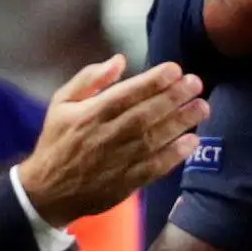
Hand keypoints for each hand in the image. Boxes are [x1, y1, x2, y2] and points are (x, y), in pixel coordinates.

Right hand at [12, 59, 204, 222]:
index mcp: (90, 113)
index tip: (175, 69)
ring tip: (202, 107)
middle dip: (174, 97)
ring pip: (155, 137)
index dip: (153, 81)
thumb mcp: (61, 103)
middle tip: (196, 83)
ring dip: (182, 121)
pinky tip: (194, 140)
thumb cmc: (58, 140)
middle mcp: (106, 135)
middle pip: (146, 113)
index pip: (127, 93)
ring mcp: (119, 159)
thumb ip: (89, 79)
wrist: (49, 190)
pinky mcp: (129, 181)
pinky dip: (176, 154)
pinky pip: (157, 165)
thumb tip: (119, 60)